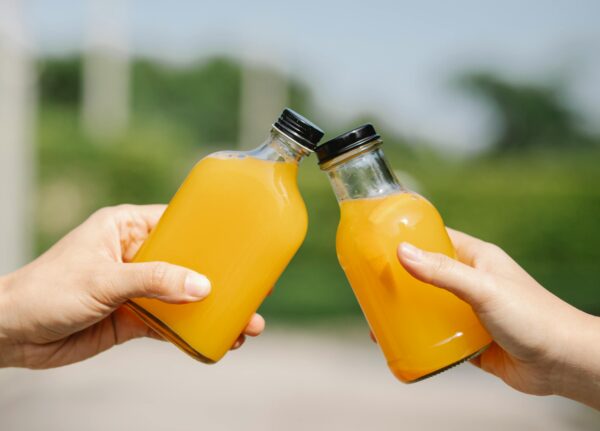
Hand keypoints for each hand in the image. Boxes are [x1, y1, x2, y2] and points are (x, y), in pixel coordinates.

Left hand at [0, 205, 264, 368]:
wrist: (10, 334)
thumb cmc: (45, 290)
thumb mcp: (103, 279)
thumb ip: (153, 280)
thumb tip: (202, 287)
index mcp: (127, 228)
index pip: (179, 224)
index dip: (212, 234)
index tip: (244, 244)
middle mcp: (136, 255)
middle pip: (190, 264)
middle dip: (222, 280)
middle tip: (257, 293)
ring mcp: (136, 288)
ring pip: (184, 296)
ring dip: (214, 311)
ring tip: (245, 326)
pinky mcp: (133, 317)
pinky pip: (170, 322)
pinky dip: (192, 331)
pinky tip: (215, 340)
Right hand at [395, 228, 599, 409]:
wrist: (564, 363)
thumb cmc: (533, 317)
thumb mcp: (484, 289)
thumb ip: (444, 273)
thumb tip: (402, 252)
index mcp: (476, 258)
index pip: (435, 240)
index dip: (408, 240)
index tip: (378, 246)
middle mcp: (471, 281)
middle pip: (425, 275)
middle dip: (399, 282)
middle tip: (371, 289)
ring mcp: (469, 311)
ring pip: (428, 307)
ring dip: (405, 312)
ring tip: (377, 320)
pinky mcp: (470, 338)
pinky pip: (437, 334)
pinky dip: (419, 337)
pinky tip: (400, 342)